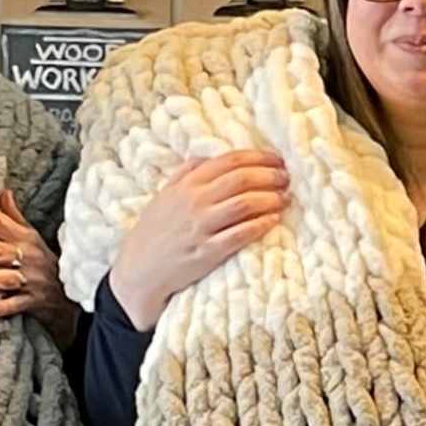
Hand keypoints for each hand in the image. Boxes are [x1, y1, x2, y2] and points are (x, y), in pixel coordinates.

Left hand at [0, 194, 71, 335]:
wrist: (72, 292)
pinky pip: (19, 304)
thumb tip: (3, 192)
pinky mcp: (35, 301)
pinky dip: (6, 307)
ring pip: (6, 278)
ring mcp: (32, 280)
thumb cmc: (45, 261)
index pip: (1, 222)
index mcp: (26, 239)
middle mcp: (28, 258)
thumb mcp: (32, 236)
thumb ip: (14, 216)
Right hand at [108, 153, 289, 329]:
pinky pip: (240, 235)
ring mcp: (200, 227)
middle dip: (269, 176)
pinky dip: (260, 225)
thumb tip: (208, 155)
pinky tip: (274, 221)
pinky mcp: (207, 252)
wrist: (139, 270)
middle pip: (241, 179)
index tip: (277, 160)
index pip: (228, 161)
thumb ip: (186, 173)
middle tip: (286, 178)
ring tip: (284, 198)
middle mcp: (194, 201)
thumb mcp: (165, 195)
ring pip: (244, 204)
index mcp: (186, 184)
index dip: (257, 157)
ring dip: (269, 199)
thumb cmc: (155, 231)